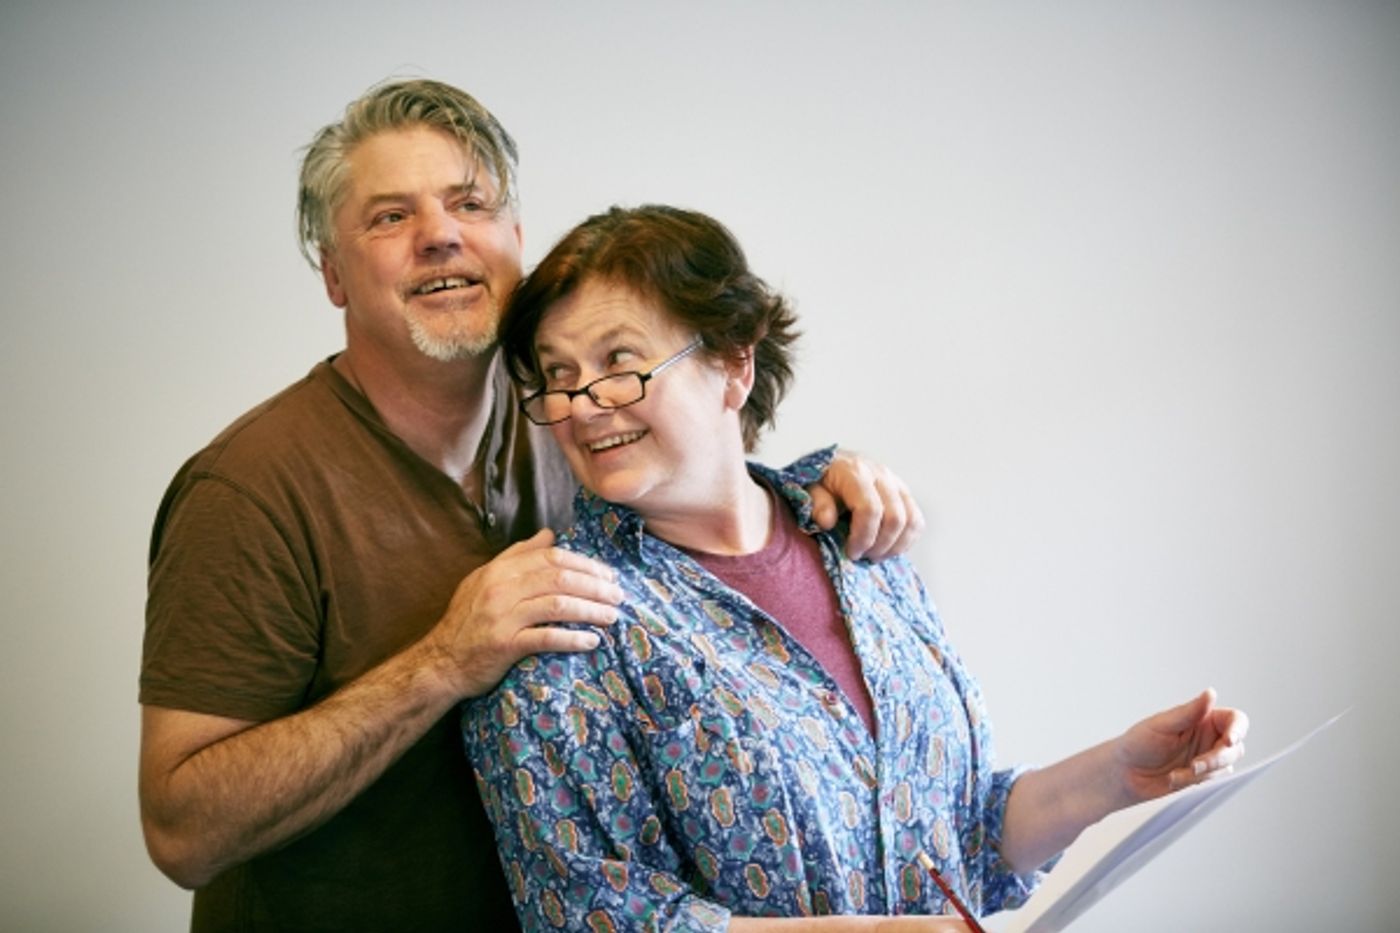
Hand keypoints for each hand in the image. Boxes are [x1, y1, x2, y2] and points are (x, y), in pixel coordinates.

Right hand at [425, 529, 622, 697]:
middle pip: (559, 578)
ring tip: (612, 616)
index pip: (551, 557)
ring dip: (590, 609)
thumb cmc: (467, 621)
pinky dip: (572, 638)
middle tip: (618, 595)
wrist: (440, 662)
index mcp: (499, 570)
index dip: (584, 564)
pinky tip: (592, 641)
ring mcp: (503, 617)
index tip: (607, 575)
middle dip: (595, 585)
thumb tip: (549, 535)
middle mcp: (501, 589)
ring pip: (557, 605)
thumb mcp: (485, 580)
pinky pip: (546, 638)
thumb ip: (517, 556)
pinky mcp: (505, 645)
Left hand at [808, 449, 924, 560]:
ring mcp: (896, 482)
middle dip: (879, 545)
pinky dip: (906, 540)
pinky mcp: (904, 492)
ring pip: (911, 521)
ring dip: (895, 546)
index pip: (870, 510)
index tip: (851, 552)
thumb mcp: (809, 488)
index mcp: (855, 472)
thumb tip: (827, 521)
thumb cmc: (819, 480)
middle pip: (895, 518)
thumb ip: (816, 503)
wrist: (831, 463)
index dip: (863, 537)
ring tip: (875, 555)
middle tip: (862, 556)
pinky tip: (888, 548)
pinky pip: (917, 521)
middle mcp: (881, 474)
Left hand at [1116, 688, 1248, 802]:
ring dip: (1204, 773)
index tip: (1229, 740)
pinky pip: (1213, 783)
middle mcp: (1209, 739)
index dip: (1238, 729)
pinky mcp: (1202, 780)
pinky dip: (1195, 783)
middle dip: (1217, 758)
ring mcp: (1207, 760)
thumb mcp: (1162, 725)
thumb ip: (1189, 712)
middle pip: (1235, 748)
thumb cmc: (1138, 744)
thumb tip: (1210, 693)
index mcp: (1202, 719)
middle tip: (1194, 765)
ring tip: (1176, 775)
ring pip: (1226, 768)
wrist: (1123, 774)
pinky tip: (1176, 780)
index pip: (1234, 720)